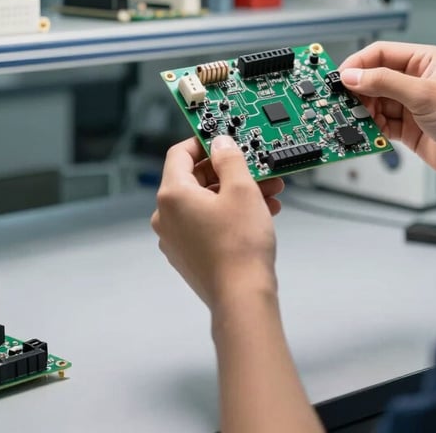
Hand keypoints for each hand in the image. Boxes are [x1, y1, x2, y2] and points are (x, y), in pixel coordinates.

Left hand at [151, 135, 284, 310]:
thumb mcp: (241, 189)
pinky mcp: (189, 254)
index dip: (202, 141)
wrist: (243, 297)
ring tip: (269, 191)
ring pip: (206, 201)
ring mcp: (176, 238)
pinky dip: (231, 212)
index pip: (179, 153)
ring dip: (236, 192)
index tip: (222, 138)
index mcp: (172, 195)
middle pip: (196, 178)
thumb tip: (220, 144)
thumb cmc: (240, 247)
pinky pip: (208, 221)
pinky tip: (261, 212)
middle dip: (230, 171)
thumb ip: (229, 159)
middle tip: (257, 167)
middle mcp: (167, 216)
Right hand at [339, 41, 435, 190]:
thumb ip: (384, 83)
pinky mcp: (408, 128)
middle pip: (374, 78)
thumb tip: (353, 76)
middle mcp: (416, 80)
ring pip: (375, 102)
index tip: (340, 77)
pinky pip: (381, 123)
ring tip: (355, 120)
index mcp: (424, 60)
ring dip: (364, 112)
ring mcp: (411, 105)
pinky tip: (369, 132)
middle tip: (342, 102)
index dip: (358, 64)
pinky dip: (372, 128)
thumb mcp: (423, 95)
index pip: (381, 54)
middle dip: (359, 91)